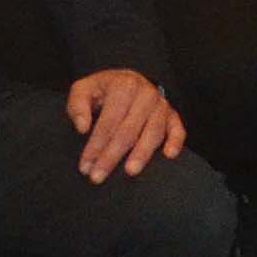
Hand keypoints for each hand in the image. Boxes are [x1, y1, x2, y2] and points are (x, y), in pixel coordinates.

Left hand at [61, 67, 186, 183]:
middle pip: (128, 131)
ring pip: (152, 133)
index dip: (95, 145)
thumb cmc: (105, 90)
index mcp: (123, 86)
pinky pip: (178, 130)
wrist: (130, 81)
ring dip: (141, 153)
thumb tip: (82, 128)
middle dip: (112, 156)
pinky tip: (168, 155)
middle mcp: (146, 94)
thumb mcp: (84, 89)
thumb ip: (78, 105)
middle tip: (98, 176)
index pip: (108, 121)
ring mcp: (161, 105)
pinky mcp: (173, 115)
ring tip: (130, 171)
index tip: (85, 166)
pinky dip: (175, 142)